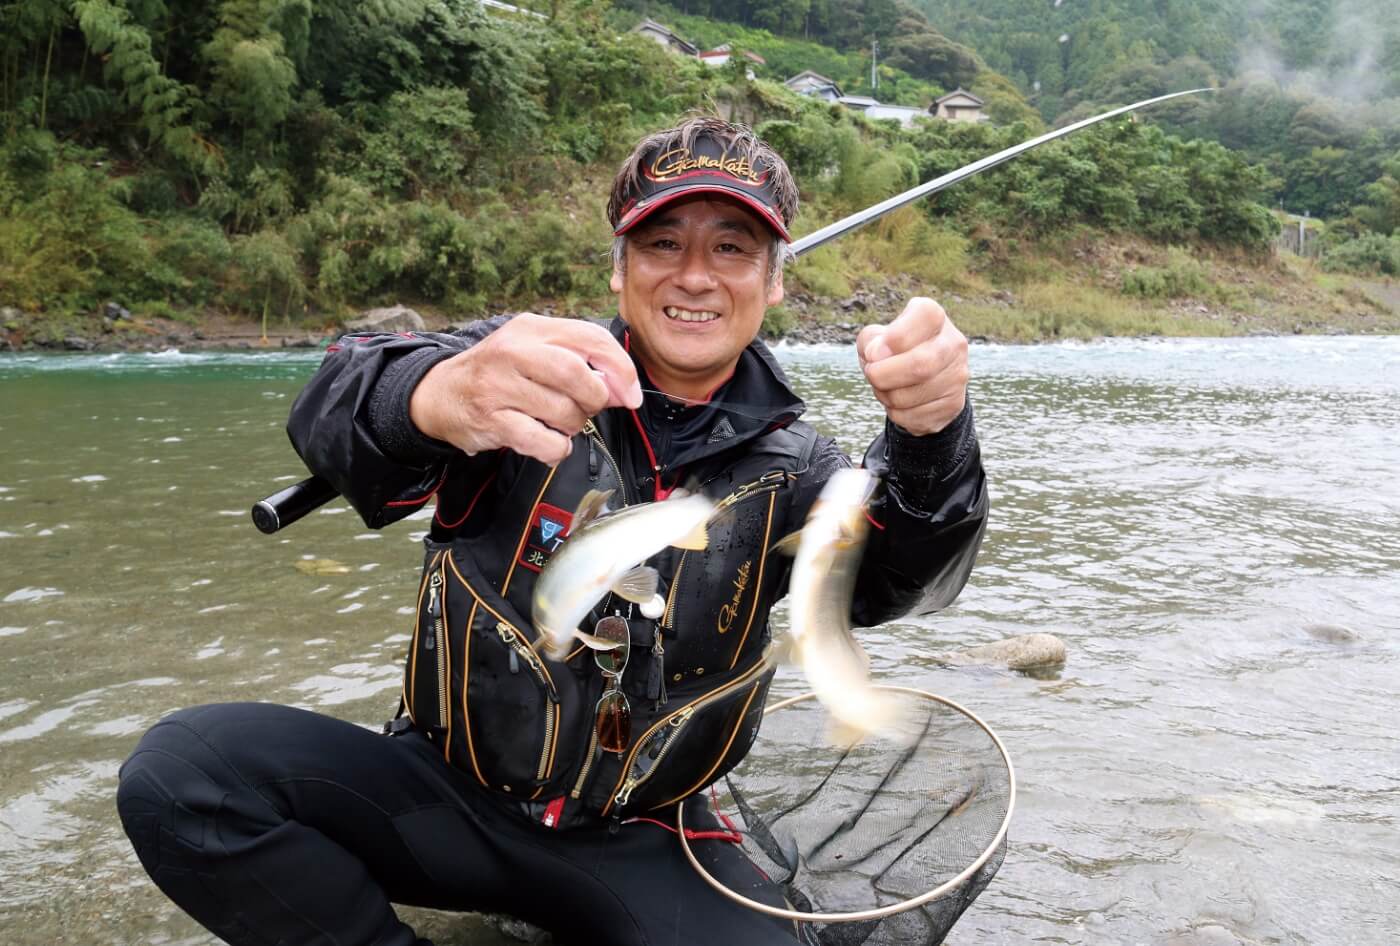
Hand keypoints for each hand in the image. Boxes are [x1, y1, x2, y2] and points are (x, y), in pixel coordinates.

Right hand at [410, 314, 641, 464]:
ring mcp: (499, 386)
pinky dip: (558, 449)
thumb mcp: (535, 351)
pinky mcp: (492, 421)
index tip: (631, 394)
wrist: (440, 394)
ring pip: (564, 412)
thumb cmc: (500, 373)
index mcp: (531, 328)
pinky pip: (545, 442)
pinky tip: (549, 443)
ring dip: (574, 426)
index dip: (621, 369)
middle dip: (595, 399)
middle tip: (588, 409)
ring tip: (559, 424)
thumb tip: (625, 391)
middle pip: (577, 375)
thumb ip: (580, 362)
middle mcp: (513, 352)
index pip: (591, 338)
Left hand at [856, 297, 967, 435]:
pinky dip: (896, 413)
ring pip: (913, 395)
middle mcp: (953, 343)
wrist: (918, 379)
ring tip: (885, 387)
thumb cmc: (892, 352)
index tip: (875, 351)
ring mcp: (957, 376)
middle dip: (883, 375)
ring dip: (886, 396)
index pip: (926, 317)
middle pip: (920, 364)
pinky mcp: (953, 405)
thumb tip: (877, 355)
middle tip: (871, 374)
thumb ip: (870, 340)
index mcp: (934, 317)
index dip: (895, 338)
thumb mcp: (875, 338)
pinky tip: (900, 402)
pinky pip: (914, 417)